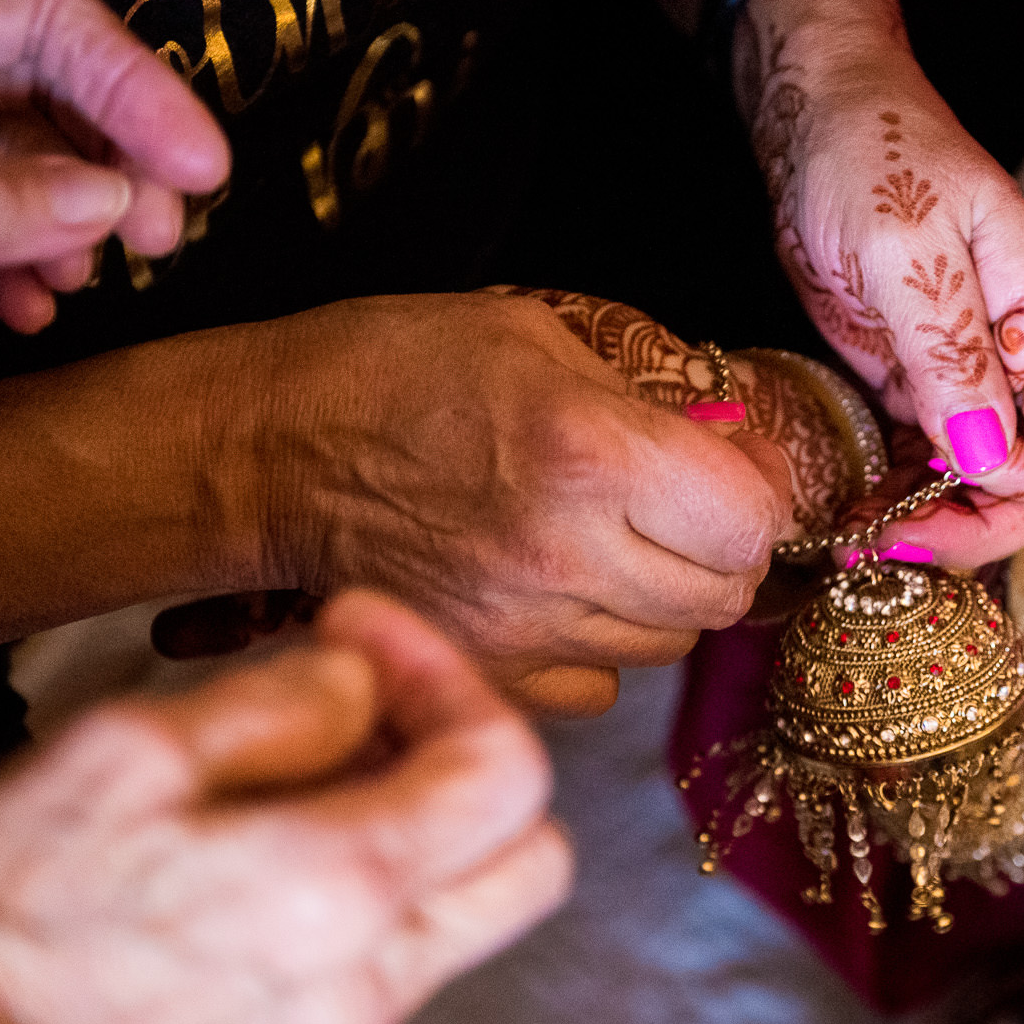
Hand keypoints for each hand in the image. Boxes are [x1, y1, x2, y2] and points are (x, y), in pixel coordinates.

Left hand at [0, 0, 228, 331]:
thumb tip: (108, 206)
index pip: (44, 20)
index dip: (137, 90)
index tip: (203, 168)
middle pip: (39, 92)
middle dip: (109, 168)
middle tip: (157, 235)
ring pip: (4, 165)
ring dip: (61, 229)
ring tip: (77, 278)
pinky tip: (27, 308)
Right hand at [0, 590, 569, 1023]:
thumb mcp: (124, 752)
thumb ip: (282, 706)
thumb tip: (367, 682)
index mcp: (339, 888)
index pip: (506, 770)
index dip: (453, 677)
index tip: (364, 638)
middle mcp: (372, 983)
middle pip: (533, 864)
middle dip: (476, 768)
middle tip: (376, 713)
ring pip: (469, 923)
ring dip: (426, 839)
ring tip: (310, 782)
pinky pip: (396, 978)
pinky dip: (375, 908)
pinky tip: (273, 871)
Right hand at [230, 292, 792, 715]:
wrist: (263, 451)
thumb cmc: (394, 372)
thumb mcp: (538, 336)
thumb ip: (652, 394)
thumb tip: (738, 441)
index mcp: (590, 454)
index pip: (750, 521)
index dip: (759, 494)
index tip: (738, 469)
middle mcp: (565, 555)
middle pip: (722, 597)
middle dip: (722, 549)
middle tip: (686, 507)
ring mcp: (524, 629)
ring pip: (666, 646)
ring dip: (664, 598)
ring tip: (611, 541)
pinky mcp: (489, 672)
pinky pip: (598, 687)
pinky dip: (599, 647)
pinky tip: (558, 591)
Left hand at [736, 0, 1023, 565]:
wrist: (819, 118)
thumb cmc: (874, 154)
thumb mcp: (906, 247)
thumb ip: (948, 350)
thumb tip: (982, 455)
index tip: (955, 474)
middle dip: (979, 524)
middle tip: (893, 541)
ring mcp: (981, 377)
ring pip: (991, 487)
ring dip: (936, 525)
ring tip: (863, 538)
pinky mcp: (930, 387)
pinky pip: (938, 468)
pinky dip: (905, 500)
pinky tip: (858, 512)